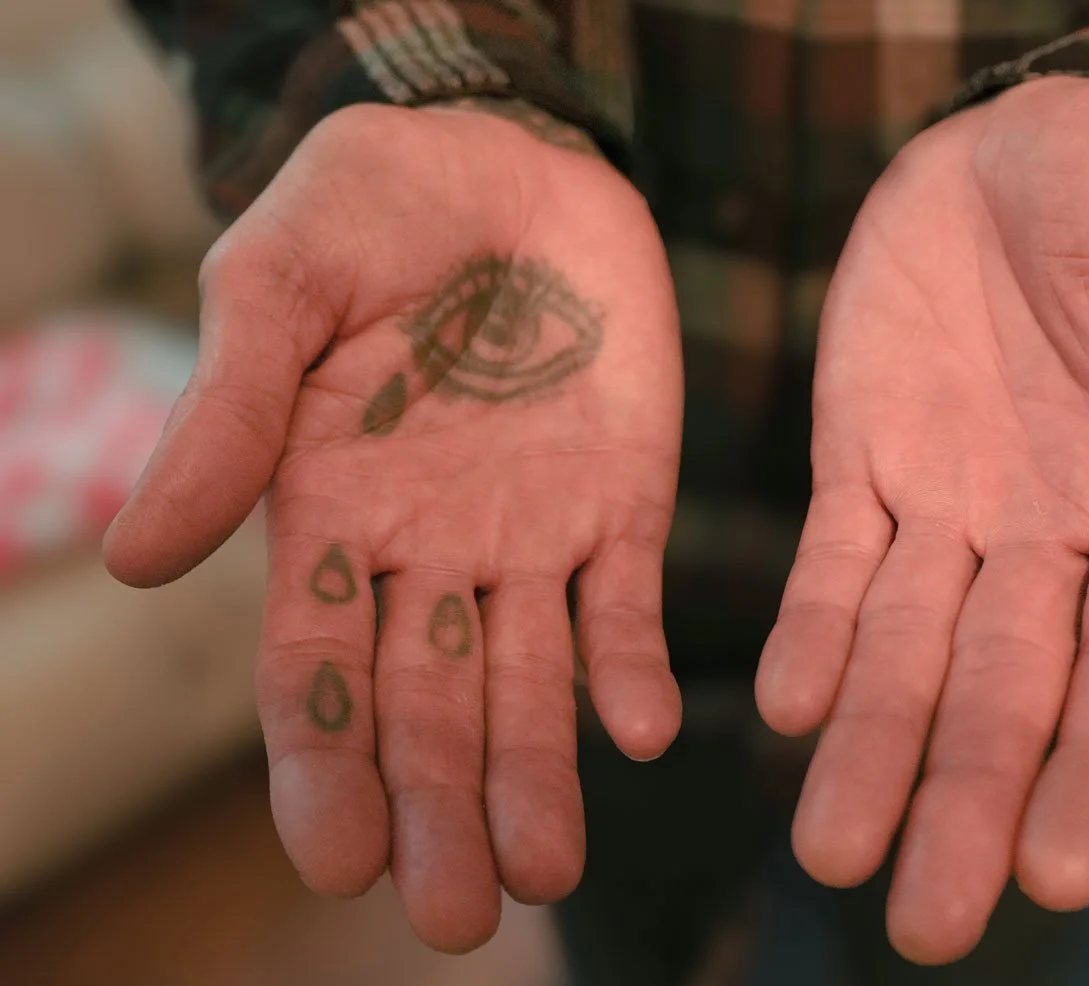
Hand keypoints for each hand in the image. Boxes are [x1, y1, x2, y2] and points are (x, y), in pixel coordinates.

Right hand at [104, 100, 683, 951]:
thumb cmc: (368, 209)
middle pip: (429, 708)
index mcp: (327, 517)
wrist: (506, 158)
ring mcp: (531, 537)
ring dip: (536, 775)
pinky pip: (627, 601)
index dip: (327, 767)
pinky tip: (637, 732)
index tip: (341, 858)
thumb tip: (137, 559)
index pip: (317, 672)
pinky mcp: (622, 503)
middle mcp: (428, 554)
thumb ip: (226, 419)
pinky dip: (630, 667)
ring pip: (529, 682)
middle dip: (438, 810)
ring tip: (544, 868)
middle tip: (453, 917)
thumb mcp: (276, 289)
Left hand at [756, 78, 1088, 962]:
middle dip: (971, 804)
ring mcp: (952, 507)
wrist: (1022, 133)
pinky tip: (782, 707)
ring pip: (908, 653)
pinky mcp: (863, 463)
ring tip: (829, 851)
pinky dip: (809, 634)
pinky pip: (831, 565)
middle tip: (925, 922)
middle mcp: (1053, 538)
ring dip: (871, 750)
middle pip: (1012, 695)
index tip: (1057, 868)